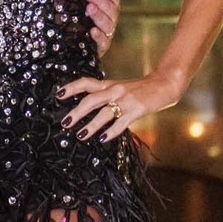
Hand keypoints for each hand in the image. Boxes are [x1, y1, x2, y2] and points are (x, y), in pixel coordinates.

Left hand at [58, 69, 183, 144]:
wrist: (164, 83)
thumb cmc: (141, 89)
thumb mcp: (120, 88)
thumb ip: (106, 96)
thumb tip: (88, 109)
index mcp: (109, 84)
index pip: (86, 83)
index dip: (71, 87)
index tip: (58, 95)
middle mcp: (114, 90)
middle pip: (90, 100)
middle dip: (76, 112)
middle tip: (65, 123)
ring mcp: (125, 100)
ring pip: (103, 112)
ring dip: (91, 125)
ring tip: (81, 135)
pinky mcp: (137, 109)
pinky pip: (121, 122)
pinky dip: (111, 131)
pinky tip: (103, 139)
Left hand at [85, 0, 124, 54]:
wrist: (81, 43)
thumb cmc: (92, 17)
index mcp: (111, 5)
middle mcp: (111, 18)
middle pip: (110, 8)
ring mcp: (107, 33)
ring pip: (107, 23)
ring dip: (98, 15)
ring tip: (88, 8)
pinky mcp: (101, 47)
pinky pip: (103, 42)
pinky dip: (98, 36)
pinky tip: (91, 30)